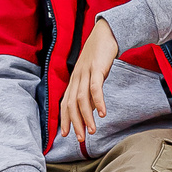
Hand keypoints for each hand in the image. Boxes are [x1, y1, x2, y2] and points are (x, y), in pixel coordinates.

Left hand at [58, 19, 119, 141]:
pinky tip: (102, 113)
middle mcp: (76, 78)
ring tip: (92, 131)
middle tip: (79, 139)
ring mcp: (85, 73)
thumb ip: (89, 90)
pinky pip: (95, 88)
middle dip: (74, 123)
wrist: (106, 33)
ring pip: (81, 100)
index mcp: (74, 80)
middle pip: (70, 104)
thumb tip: (89, 109)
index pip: (65, 103)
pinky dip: (98, 102)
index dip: (64, 120)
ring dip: (86, 117)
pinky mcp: (97, 69)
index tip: (66, 135)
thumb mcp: (92, 74)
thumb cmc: (100, 55)